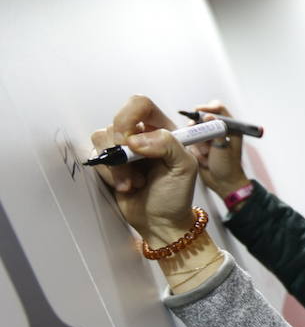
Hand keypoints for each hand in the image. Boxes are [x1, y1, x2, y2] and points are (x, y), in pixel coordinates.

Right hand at [90, 95, 198, 245]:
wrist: (162, 222)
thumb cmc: (177, 195)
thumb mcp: (186, 168)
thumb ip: (168, 144)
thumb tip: (134, 140)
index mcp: (163, 130)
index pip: (140, 104)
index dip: (130, 116)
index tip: (132, 142)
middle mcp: (141, 135)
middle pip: (116, 121)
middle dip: (121, 148)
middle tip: (135, 169)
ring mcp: (123, 148)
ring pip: (101, 138)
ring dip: (117, 166)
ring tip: (135, 183)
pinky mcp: (109, 163)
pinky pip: (95, 156)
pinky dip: (108, 174)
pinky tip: (126, 187)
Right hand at [186, 101, 249, 198]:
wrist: (223, 184)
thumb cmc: (229, 167)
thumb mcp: (223, 148)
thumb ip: (216, 131)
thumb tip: (208, 116)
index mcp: (231, 128)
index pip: (219, 109)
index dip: (208, 108)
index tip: (198, 112)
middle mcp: (218, 130)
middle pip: (202, 118)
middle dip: (199, 129)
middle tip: (200, 138)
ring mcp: (208, 138)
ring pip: (195, 131)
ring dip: (198, 143)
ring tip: (207, 155)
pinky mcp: (200, 145)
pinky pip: (191, 142)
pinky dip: (195, 150)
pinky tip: (204, 160)